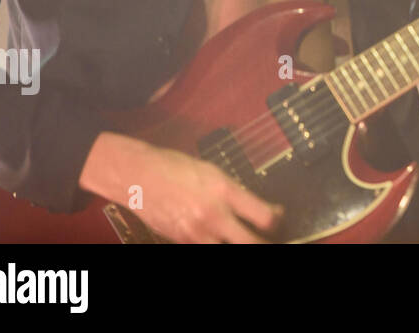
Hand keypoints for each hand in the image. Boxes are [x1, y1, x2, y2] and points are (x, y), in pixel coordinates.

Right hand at [80, 133, 282, 242]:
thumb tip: (259, 209)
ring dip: (239, 244)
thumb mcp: (214, 172)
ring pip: (227, 249)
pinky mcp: (182, 242)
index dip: (277, 220)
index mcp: (224, 191)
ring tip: (246, 238)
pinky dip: (216, 243)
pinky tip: (220, 237)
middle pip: (250, 243)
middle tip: (272, 240)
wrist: (139, 176)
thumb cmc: (177, 168)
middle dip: (264, 243)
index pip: (264, 216)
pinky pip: (205, 247)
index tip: (279, 217)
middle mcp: (213, 215)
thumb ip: (236, 193)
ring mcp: (196, 233)